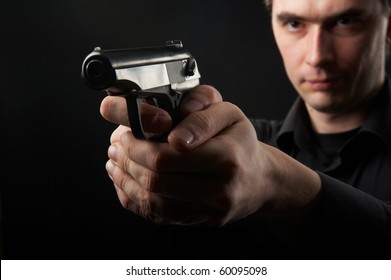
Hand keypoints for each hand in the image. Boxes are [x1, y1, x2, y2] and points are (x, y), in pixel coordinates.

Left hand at [101, 85, 320, 225]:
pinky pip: (156, 215)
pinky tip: (125, 180)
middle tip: (118, 144)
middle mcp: (219, 190)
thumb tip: (169, 127)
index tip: (125, 133)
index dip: (137, 146)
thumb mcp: (227, 113)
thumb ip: (199, 108)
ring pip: (152, 201)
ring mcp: (207, 212)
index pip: (166, 157)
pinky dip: (134, 197)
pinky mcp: (197, 222)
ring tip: (116, 161)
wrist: (257, 180)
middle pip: (155, 180)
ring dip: (126, 179)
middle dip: (128, 160)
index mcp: (227, 158)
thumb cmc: (239, 143)